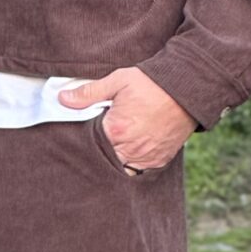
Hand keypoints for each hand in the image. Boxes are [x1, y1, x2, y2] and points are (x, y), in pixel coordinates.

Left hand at [57, 67, 196, 173]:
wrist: (187, 87)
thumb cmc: (151, 83)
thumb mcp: (118, 81)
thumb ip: (88, 93)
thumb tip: (62, 99)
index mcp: (116, 129)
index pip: (89, 145)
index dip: (84, 142)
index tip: (82, 136)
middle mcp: (131, 148)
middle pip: (104, 161)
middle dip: (98, 154)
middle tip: (96, 145)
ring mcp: (147, 156)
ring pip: (122, 170)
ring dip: (115, 162)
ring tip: (112, 149)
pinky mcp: (160, 160)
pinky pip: (141, 170)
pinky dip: (133, 164)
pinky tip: (129, 152)